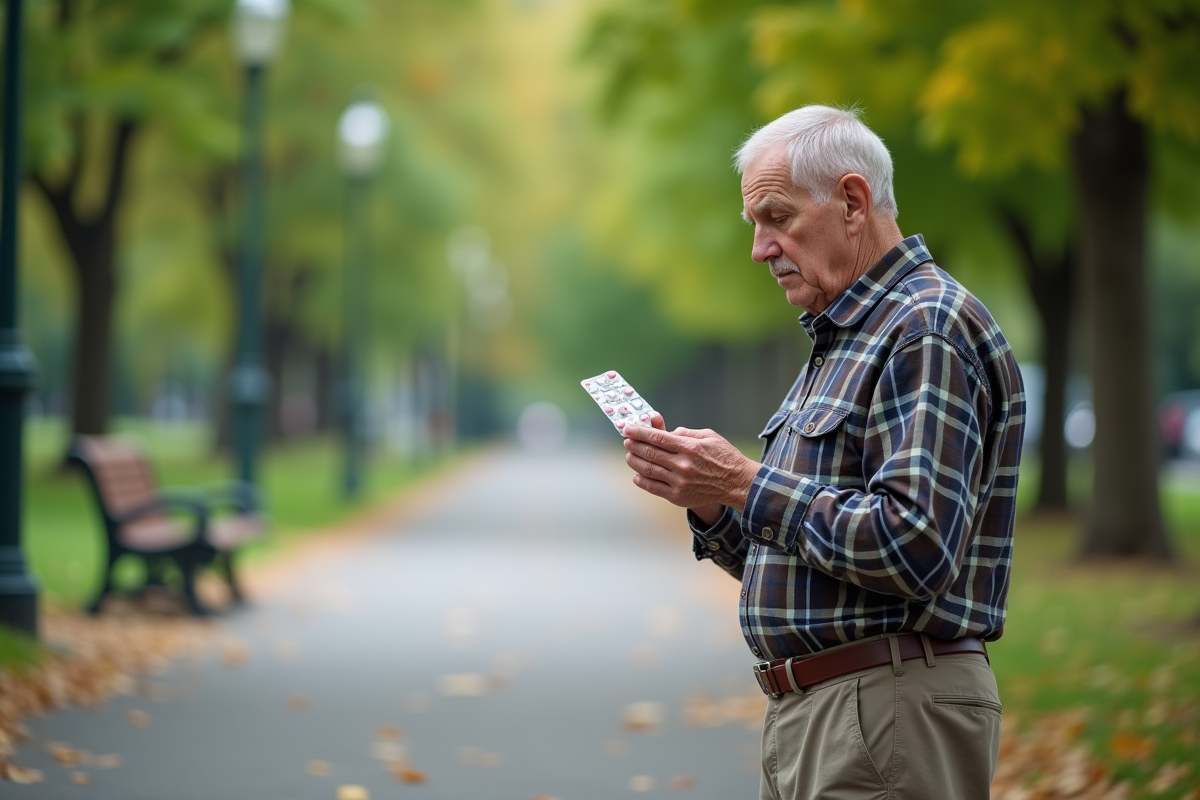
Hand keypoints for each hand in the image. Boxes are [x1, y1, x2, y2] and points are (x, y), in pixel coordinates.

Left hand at [622, 418, 759, 512]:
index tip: (628, 429)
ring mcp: (679, 482)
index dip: (639, 432)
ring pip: (647, 470)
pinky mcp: (678, 497)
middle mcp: (682, 465)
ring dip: (634, 461)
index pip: (657, 437)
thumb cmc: (724, 457)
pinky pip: (653, 487)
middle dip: (634, 445)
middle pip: (649, 453)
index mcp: (689, 447)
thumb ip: (685, 432)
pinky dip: (642, 480)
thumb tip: (666, 432)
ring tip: (629, 456)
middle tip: (626, 441)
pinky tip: (636, 474)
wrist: (737, 483)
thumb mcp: (708, 436)